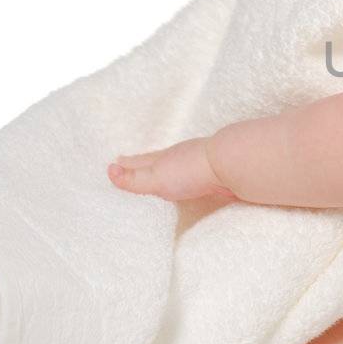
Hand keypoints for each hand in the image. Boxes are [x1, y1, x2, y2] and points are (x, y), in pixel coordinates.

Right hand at [107, 136, 234, 201]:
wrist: (232, 166)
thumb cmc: (191, 170)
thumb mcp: (156, 177)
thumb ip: (134, 179)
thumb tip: (109, 171)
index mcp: (165, 158)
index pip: (141, 161)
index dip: (129, 163)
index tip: (117, 160)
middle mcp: (181, 159)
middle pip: (158, 161)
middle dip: (144, 163)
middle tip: (130, 162)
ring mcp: (199, 167)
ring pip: (177, 169)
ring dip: (166, 171)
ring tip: (158, 174)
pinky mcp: (216, 179)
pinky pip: (195, 181)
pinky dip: (186, 182)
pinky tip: (190, 185)